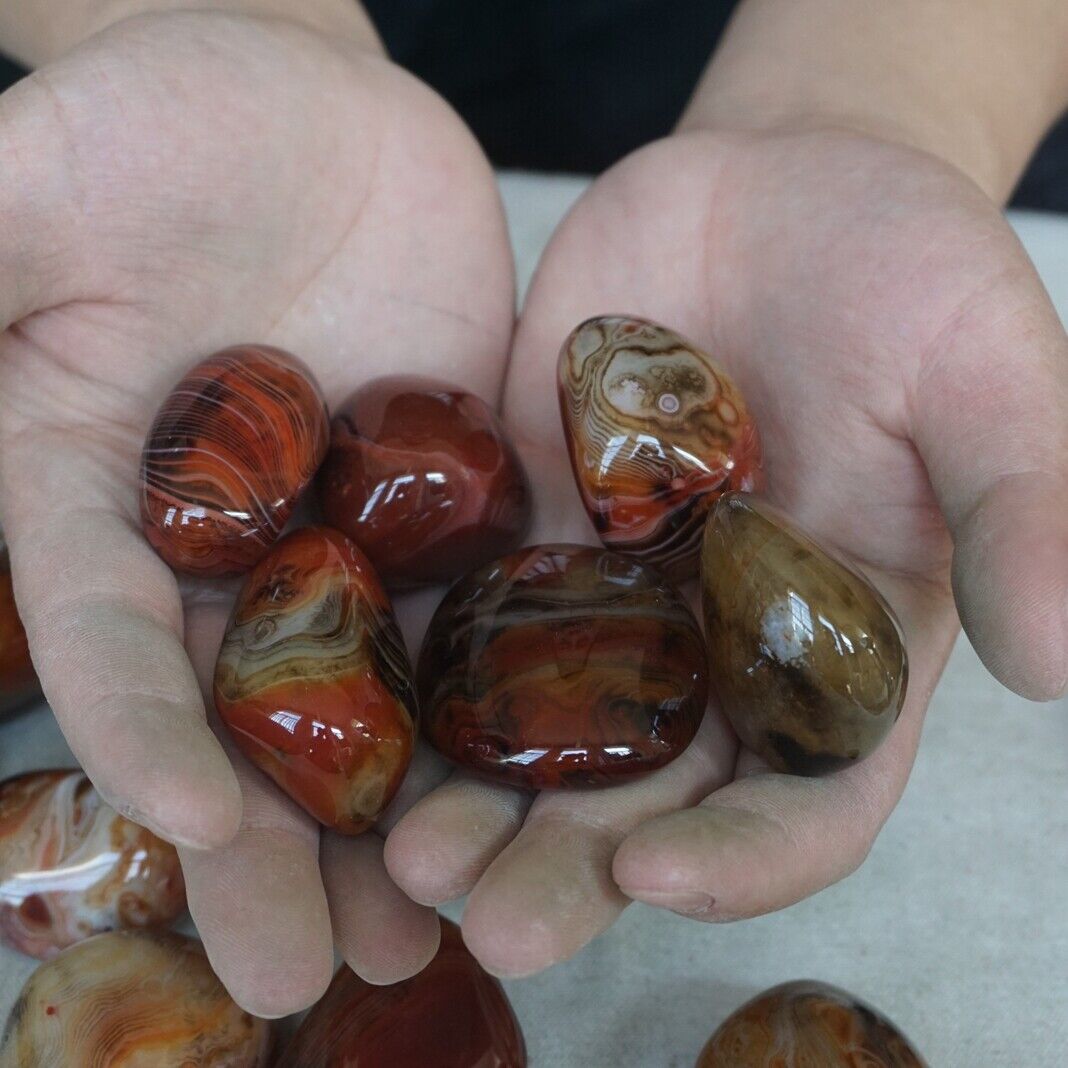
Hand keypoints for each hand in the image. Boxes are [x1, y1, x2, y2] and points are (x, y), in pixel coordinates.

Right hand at [0, 9, 513, 1012]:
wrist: (306, 107)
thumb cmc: (156, 121)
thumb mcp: (34, 190)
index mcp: (107, 493)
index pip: (114, 636)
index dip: (145, 732)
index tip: (196, 830)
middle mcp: (233, 539)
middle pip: (249, 712)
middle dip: (281, 845)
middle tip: (316, 975)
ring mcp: (356, 524)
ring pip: (377, 690)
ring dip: (403, 812)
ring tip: (437, 933)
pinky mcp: (458, 489)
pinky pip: (486, 598)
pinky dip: (506, 693)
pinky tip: (543, 786)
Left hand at [384, 125, 1067, 974]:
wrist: (779, 183)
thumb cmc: (909, 274)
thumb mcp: (987, 371)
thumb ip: (1026, 505)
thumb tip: (1058, 661)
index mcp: (838, 648)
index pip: (803, 798)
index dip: (740, 856)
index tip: (656, 875)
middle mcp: (717, 645)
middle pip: (648, 793)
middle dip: (572, 863)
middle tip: (491, 917)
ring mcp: (613, 589)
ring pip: (543, 727)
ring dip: (478, 799)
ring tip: (405, 857)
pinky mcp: (530, 522)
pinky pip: (470, 612)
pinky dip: (421, 672)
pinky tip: (357, 718)